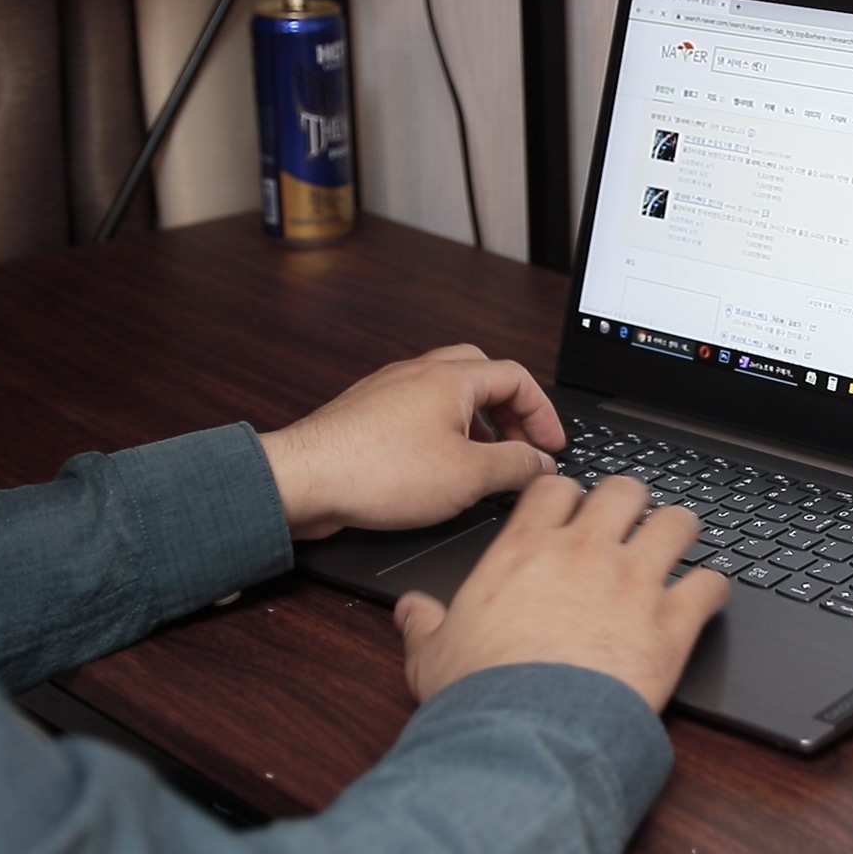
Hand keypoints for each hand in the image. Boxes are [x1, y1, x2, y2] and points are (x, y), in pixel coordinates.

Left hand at [259, 345, 564, 539]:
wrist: (302, 480)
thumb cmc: (377, 472)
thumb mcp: (468, 477)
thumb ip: (514, 466)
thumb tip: (540, 463)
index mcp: (451, 377)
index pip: (517, 378)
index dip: (542, 413)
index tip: (550, 445)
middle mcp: (418, 373)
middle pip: (482, 375)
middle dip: (509, 410)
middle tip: (520, 444)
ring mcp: (389, 390)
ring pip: (447, 394)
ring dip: (475, 423)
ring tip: (484, 461)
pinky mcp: (366, 414)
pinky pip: (418, 412)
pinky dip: (442, 432)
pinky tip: (439, 469)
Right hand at [392, 475, 730, 710]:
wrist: (528, 734)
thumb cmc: (481, 694)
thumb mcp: (432, 655)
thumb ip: (423, 624)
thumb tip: (408, 611)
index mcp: (526, 552)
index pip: (556, 489)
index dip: (569, 495)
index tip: (573, 508)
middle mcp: (584, 553)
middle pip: (623, 490)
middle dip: (631, 501)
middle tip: (632, 521)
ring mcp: (633, 582)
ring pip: (676, 523)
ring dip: (680, 531)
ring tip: (680, 544)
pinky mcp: (671, 621)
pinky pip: (709, 585)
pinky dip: (713, 589)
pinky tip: (707, 597)